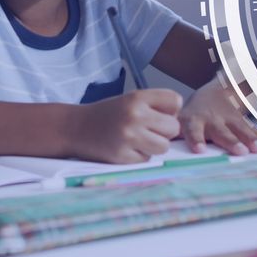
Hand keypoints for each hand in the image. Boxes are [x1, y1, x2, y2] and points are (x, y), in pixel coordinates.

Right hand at [67, 89, 181, 163]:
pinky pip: (147, 159)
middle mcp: (135, 115)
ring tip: (138, 140)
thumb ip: (155, 106)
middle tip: (146, 130)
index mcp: (137, 97)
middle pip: (173, 127)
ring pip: (164, 146)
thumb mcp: (130, 100)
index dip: (171, 110)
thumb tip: (181, 121)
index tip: (158, 114)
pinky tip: (125, 148)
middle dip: (163, 131)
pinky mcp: (123, 156)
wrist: (75, 128)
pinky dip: (139, 156)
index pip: (175, 101)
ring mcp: (129, 137)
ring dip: (154, 146)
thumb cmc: (108, 114)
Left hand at [179, 85, 256, 154]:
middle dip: (230, 142)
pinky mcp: (240, 119)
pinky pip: (250, 127)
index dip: (196, 139)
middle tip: (239, 152)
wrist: (216, 92)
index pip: (192, 130)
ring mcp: (226, 118)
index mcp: (191, 122)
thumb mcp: (181, 121)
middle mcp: (209, 120)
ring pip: (238, 129)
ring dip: (249, 139)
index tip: (200, 150)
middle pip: (220, 131)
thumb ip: (177, 138)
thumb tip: (166, 156)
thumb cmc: (192, 116)